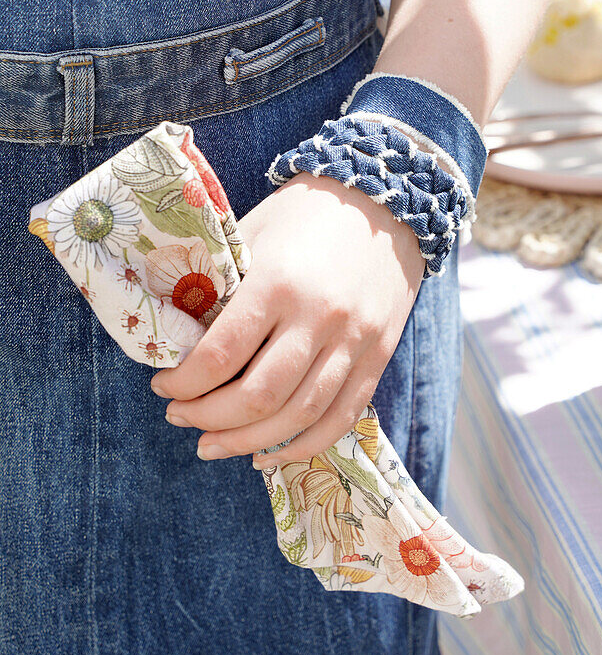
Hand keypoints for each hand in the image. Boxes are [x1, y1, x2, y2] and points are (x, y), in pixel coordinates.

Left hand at [149, 171, 423, 465]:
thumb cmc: (305, 213)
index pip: (221, 355)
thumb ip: (220, 283)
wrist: (385, 200)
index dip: (183, 383)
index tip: (163, 386)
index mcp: (280, 282)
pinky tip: (266, 453)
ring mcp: (355, 340)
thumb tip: (177, 335)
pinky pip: (340, 418)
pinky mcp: (379, 355)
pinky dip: (301, 445)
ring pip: (298, 416)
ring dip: (247, 441)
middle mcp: (320, 317)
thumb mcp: (253, 233)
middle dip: (207, 418)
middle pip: (258, 397)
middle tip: (179, 416)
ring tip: (212, 444)